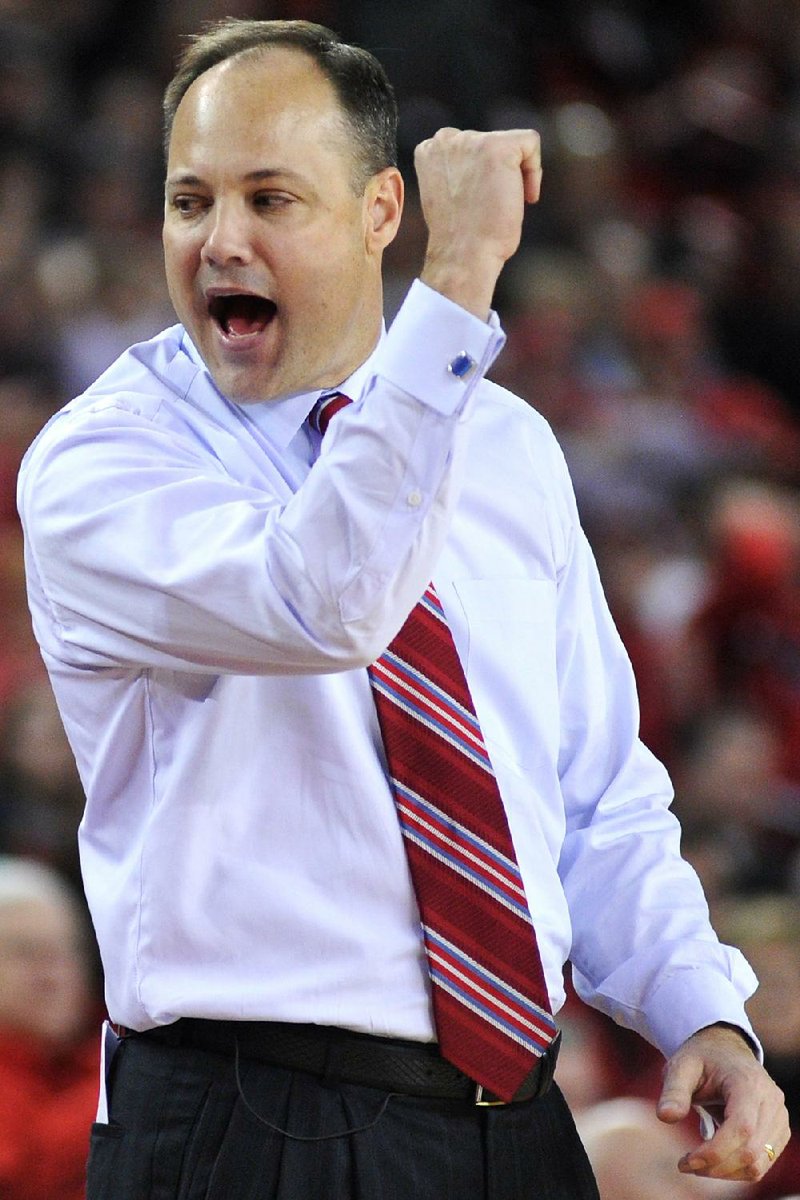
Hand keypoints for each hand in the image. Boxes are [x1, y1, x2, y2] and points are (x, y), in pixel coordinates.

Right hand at [415, 127, 541, 318]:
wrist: (463, 256)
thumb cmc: (460, 237)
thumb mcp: (450, 194)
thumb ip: (460, 172)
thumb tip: (485, 168)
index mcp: (429, 150)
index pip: (469, 146)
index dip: (481, 174)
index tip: (479, 199)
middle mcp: (445, 139)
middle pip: (492, 143)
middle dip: (499, 174)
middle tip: (490, 207)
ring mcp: (471, 141)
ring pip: (512, 145)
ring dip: (516, 176)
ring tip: (503, 205)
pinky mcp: (497, 147)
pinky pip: (530, 142)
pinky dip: (534, 171)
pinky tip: (524, 198)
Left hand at [657, 1023, 789, 1182]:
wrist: (724, 1050)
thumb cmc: (701, 1058)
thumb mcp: (681, 1066)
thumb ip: (674, 1090)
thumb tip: (665, 1116)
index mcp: (748, 1083)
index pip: (741, 1128)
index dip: (715, 1152)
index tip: (686, 1162)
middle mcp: (771, 1101)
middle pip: (751, 1151)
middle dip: (716, 1166)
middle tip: (686, 1165)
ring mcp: (779, 1117)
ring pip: (759, 1163)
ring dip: (726, 1173)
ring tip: (697, 1164)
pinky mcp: (778, 1131)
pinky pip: (763, 1162)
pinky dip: (737, 1170)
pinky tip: (714, 1161)